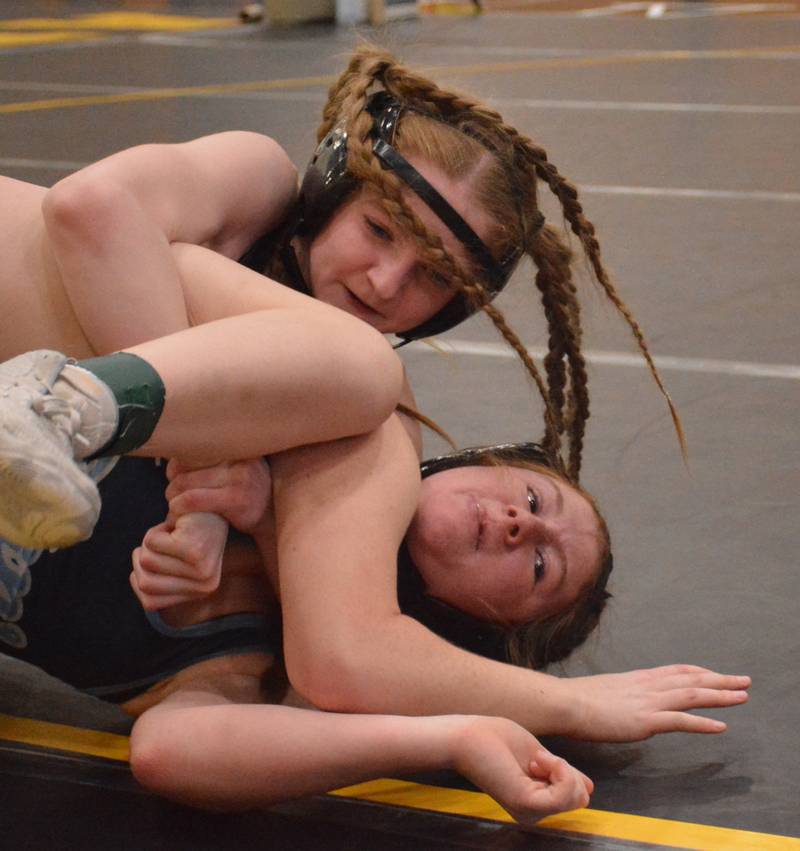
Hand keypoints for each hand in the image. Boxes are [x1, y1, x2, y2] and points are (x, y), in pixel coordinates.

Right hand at [130, 512, 227, 610]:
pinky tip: (175, 525)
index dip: (142, 576)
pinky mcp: (194, 550)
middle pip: (145, 584)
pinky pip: (151, 543)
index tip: (159, 557)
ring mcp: (202, 570)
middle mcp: (206, 586)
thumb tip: (139, 585)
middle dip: (143, 559)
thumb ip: (157, 581)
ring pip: (146, 561)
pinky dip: (155, 531)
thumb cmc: (190, 530)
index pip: (150, 603)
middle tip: (162, 542)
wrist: (211, 501)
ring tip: (170, 533)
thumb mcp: (174, 562)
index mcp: (202, 592)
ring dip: (150, 542)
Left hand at [165, 457, 271, 533]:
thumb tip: (174, 453)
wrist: (270, 515)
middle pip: (187, 464)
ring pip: (186, 482)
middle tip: (171, 492)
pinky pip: (194, 499)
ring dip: (172, 494)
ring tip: (173, 502)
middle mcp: (239, 457)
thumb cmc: (245, 489)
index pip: (194, 447)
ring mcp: (240, 477)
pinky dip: (179, 506)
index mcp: (236, 446)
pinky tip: (177, 511)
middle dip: (173, 481)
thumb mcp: (234, 465)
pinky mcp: (236, 498)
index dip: (177, 462)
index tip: (174, 475)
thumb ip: (213, 457)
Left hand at [452, 717, 591, 826]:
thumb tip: (590, 788)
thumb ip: (562, 774)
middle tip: (535, 758)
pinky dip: (559, 769)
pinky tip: (535, 760)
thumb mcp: (540, 756)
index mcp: (536, 802)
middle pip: (581, 798)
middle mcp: (533, 813)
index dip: (568, 772)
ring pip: (576, 795)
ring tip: (533, 759)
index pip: (578, 797)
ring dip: (561, 766)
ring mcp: (530, 812)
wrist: (468, 736)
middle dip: (567, 770)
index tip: (538, 758)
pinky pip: (565, 792)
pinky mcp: (526, 804)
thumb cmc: (496, 740)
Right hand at [562, 665, 750, 741]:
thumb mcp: (604, 690)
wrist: (565, 702)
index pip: (675, 671)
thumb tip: (621, 701)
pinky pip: (681, 721)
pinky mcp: (646, 720)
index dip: (699, 672)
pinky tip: (721, 726)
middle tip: (743, 680)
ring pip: (692, 695)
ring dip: (720, 695)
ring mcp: (648, 702)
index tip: (715, 673)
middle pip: (691, 679)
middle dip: (719, 680)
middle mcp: (648, 686)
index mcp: (638, 678)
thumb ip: (619, 695)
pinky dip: (703, 723)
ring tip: (742, 697)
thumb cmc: (577, 699)